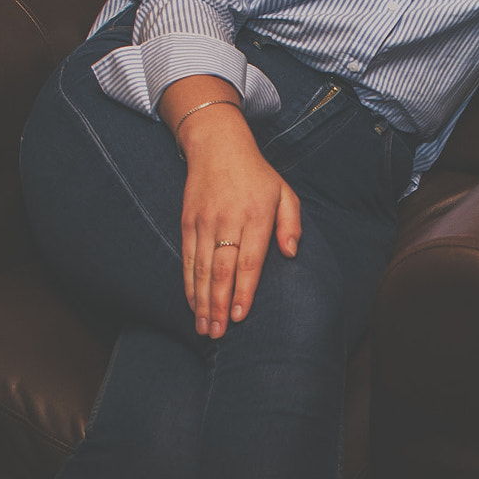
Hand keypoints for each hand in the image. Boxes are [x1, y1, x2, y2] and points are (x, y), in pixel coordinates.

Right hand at [180, 120, 301, 339]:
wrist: (217, 144)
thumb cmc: (256, 174)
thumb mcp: (284, 192)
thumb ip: (292, 223)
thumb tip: (291, 254)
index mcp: (256, 216)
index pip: (249, 261)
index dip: (243, 291)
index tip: (240, 316)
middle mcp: (228, 220)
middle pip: (221, 270)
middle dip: (218, 304)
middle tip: (218, 333)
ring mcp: (205, 222)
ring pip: (200, 268)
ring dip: (201, 301)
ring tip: (204, 327)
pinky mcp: (188, 222)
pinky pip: (187, 258)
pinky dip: (189, 284)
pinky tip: (193, 303)